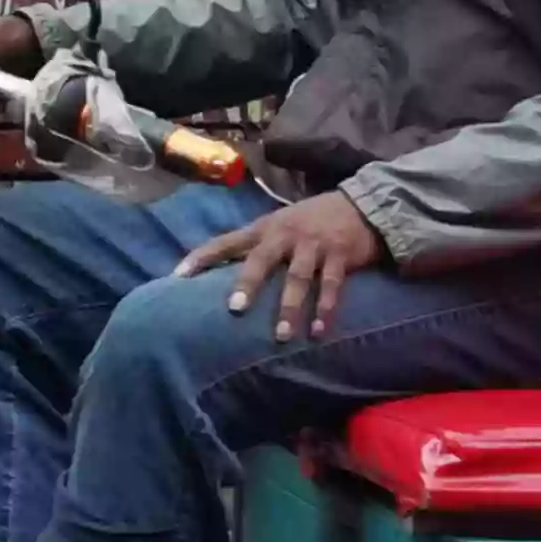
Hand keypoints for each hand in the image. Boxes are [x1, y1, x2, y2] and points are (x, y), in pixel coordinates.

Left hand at [176, 191, 383, 342]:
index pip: (226, 241)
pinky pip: (331, 287)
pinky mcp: (340, 256)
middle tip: (236, 310)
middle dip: (249, 284)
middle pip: (262, 260)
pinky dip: (325, 309)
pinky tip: (318, 330)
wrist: (362, 205)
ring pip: (298, 279)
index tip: (178, 275)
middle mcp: (285, 235)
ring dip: (289, 308)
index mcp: (264, 229)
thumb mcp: (277, 225)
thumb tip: (217, 273)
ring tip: (280, 336)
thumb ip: (252, 245)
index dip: (203, 256)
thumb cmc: (309, 221)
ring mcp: (314, 245)